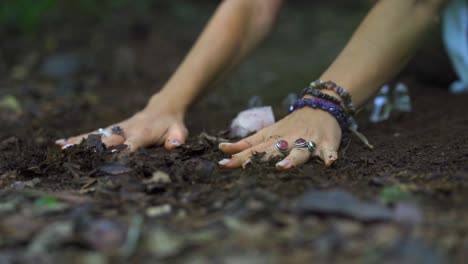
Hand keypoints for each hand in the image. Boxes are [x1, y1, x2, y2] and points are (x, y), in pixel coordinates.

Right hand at [55, 95, 187, 151]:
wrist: (163, 109)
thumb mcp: (179, 132)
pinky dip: (78, 139)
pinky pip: (94, 135)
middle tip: (73, 156)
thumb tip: (173, 145)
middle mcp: (126, 130)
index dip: (120, 153)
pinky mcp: (112, 130)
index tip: (107, 162)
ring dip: (79, 143)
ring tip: (61, 149)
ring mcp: (117, 129)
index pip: (130, 144)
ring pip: (96, 136)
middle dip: (92, 149)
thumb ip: (177, 139)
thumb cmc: (172, 125)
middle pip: (107, 140)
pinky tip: (61, 144)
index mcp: (143, 133)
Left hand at [218, 107, 341, 169]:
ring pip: (299, 152)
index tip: (223, 165)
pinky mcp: (326, 144)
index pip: (253, 149)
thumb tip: (222, 150)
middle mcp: (288, 140)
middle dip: (260, 160)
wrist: (321, 106)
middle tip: (246, 168)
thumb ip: (246, 143)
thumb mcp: (267, 132)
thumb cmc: (291, 125)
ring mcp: (308, 142)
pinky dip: (330, 156)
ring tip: (283, 167)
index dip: (238, 157)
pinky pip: (328, 151)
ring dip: (291, 160)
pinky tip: (330, 162)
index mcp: (273, 138)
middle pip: (272, 152)